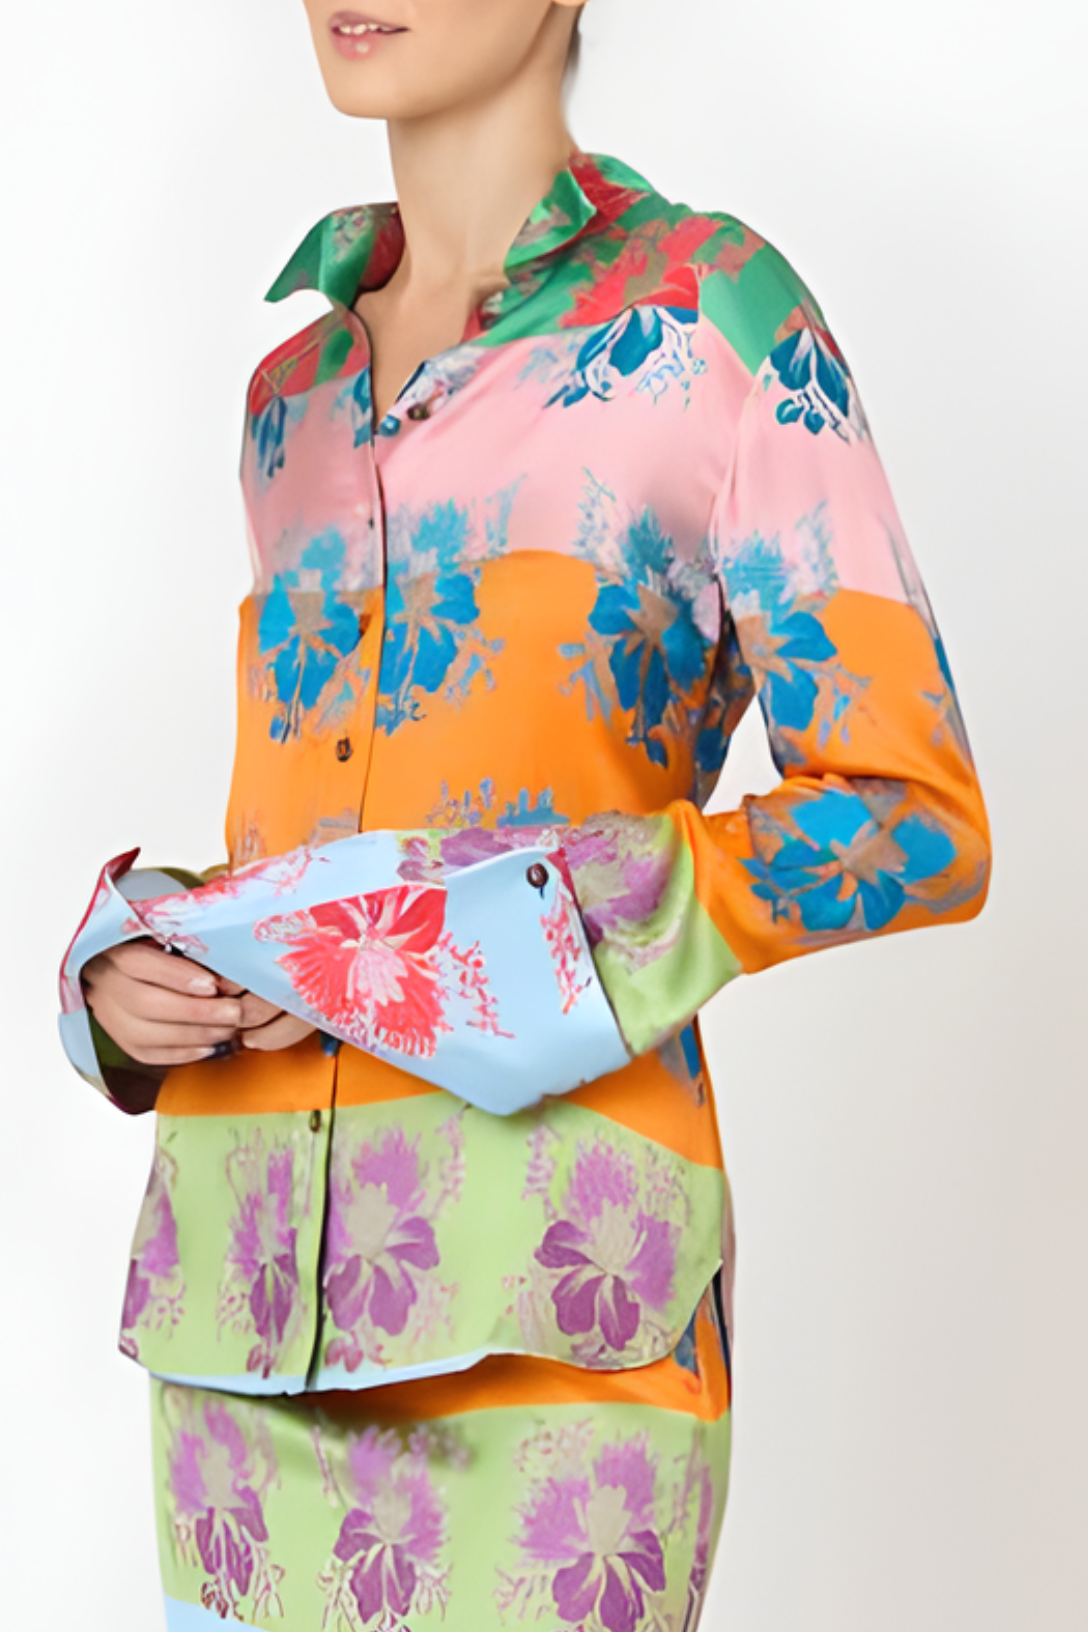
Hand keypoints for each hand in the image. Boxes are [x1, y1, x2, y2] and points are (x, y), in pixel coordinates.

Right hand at [82, 941, 314, 1064]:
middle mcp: (105, 982)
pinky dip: (182, 1053)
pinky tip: (211, 1047)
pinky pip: (147, 1054)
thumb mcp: (168, 930)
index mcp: (115, 948)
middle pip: (144, 1004)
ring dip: (194, 1036)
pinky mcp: (120, 1038)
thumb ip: (192, 939)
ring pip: (145, 1034)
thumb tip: (233, 950)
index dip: (176, 976)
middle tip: (234, 1013)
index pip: (138, 963)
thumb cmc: (158, 941)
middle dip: (195, 1013)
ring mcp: (107, 1014)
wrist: (122, 964)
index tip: (213, 984)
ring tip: (230, 1030)